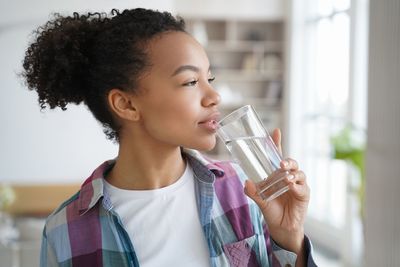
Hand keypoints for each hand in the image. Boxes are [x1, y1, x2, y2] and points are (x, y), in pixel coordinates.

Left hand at [244, 128, 309, 256]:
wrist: (281, 227)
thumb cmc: (271, 210)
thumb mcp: (259, 200)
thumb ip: (253, 192)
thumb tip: (247, 182)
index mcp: (277, 174)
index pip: (277, 156)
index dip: (277, 143)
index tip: (275, 132)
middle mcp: (288, 176)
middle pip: (291, 162)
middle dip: (287, 160)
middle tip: (281, 163)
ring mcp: (297, 184)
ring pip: (299, 173)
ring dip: (292, 173)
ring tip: (286, 177)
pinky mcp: (304, 194)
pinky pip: (302, 187)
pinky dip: (297, 185)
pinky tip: (291, 186)